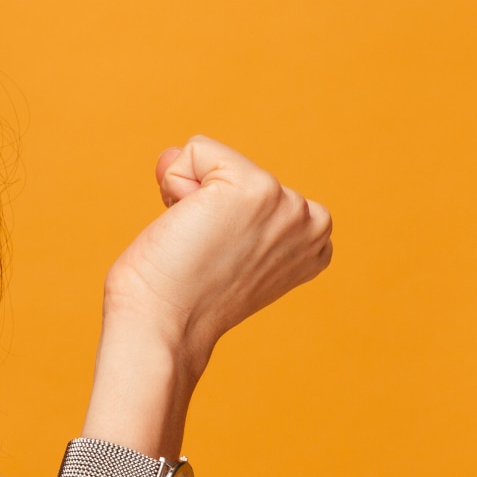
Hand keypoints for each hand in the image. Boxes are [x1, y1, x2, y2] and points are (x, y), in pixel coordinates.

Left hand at [103, 136, 333, 374]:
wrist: (160, 326)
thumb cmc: (177, 296)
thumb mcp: (220, 242)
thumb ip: (213, 195)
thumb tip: (172, 153)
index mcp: (315, 242)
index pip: (255, 191)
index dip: (221, 219)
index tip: (218, 262)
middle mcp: (313, 222)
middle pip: (237, 171)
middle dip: (206, 204)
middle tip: (200, 256)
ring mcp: (288, 204)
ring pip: (214, 161)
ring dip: (188, 196)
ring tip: (193, 245)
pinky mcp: (254, 188)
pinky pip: (196, 150)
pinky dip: (174, 182)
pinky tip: (184, 226)